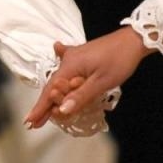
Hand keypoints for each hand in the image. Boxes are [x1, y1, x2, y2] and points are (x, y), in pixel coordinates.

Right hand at [25, 26, 152, 127]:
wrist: (134, 40)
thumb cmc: (120, 60)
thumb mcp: (101, 82)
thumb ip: (81, 96)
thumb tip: (62, 111)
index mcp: (70, 66)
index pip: (50, 91)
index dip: (40, 108)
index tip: (29, 122)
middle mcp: (68, 60)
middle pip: (53, 87)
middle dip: (46, 105)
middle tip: (37, 123)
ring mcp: (75, 56)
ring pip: (60, 79)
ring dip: (54, 94)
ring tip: (47, 110)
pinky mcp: (83, 54)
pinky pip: (68, 66)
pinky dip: (63, 69)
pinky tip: (56, 49)